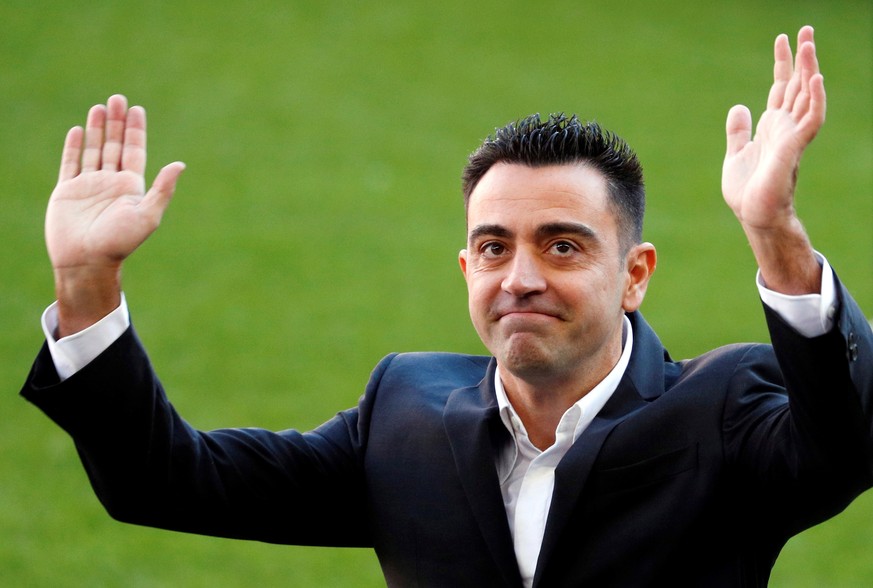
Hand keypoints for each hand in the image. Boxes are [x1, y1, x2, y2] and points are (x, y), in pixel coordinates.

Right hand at [46, 95, 183, 335]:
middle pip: (115, 145)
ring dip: (98, 129)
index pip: (134, 151)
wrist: (87, 261)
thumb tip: (180, 164)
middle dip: (117, 122)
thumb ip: (162, 189)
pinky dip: (75, 147)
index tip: (137, 109)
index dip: (136, 130)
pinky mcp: (67, 191)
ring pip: (94, 150)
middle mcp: (111, 183)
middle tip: (118, 98)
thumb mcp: (147, 215)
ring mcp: (89, 186)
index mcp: (131, 187)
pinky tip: (79, 131)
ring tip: (100, 107)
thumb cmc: (120, 242)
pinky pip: (71, 163)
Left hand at [721, 26, 824, 293]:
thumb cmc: (748, 192)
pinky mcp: (792, 149)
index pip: (781, 87)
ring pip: (807, 96)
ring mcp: (791, 137)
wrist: (754, 217)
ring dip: (809, 70)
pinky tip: (815, 80)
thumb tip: (739, 106)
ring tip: (809, 43)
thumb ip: (739, 131)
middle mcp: (785, 128)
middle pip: (797, 85)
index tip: (782, 39)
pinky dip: (815, 100)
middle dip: (801, 58)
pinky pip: (810, 120)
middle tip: (804, 29)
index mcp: (772, 127)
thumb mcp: (736, 154)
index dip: (782, 63)